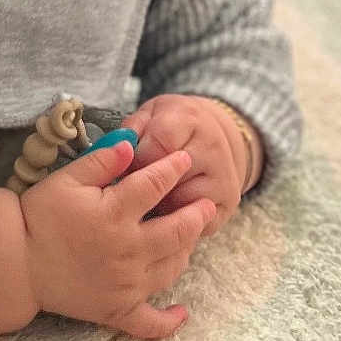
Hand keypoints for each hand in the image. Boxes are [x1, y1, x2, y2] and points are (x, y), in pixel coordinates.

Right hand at [20, 140, 216, 340]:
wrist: (14, 262)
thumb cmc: (39, 216)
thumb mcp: (66, 178)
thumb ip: (101, 160)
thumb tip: (131, 144)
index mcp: (114, 213)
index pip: (154, 185)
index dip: (173, 169)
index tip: (185, 159)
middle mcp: (127, 250)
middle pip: (176, 230)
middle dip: (196, 214)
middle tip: (208, 204)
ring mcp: (125, 284)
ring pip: (172, 268)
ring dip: (188, 251)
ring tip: (192, 239)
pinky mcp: (116, 310)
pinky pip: (150, 323)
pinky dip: (168, 321)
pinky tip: (182, 312)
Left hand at [120, 95, 248, 236]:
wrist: (214, 137)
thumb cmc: (174, 127)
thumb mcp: (151, 114)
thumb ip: (131, 129)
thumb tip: (115, 151)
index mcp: (189, 119)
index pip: (160, 143)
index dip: (136, 158)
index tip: (125, 165)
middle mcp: (212, 148)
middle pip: (169, 178)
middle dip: (144, 187)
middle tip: (130, 187)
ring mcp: (223, 179)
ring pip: (180, 205)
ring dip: (157, 207)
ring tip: (147, 199)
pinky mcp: (226, 206)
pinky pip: (193, 226)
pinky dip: (174, 224)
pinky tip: (164, 213)